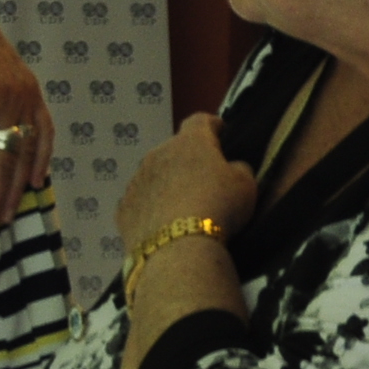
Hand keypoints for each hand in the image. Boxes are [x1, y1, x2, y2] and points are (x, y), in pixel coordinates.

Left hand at [115, 113, 258, 245]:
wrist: (177, 246)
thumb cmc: (218, 206)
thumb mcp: (245, 185)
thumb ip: (239, 169)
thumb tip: (231, 167)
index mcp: (189, 142)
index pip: (199, 121)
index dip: (211, 125)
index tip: (220, 132)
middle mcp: (157, 154)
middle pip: (173, 149)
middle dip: (187, 160)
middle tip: (203, 179)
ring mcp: (136, 180)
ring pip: (153, 175)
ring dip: (166, 183)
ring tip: (181, 205)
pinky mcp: (123, 207)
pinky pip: (140, 201)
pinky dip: (150, 207)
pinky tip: (162, 224)